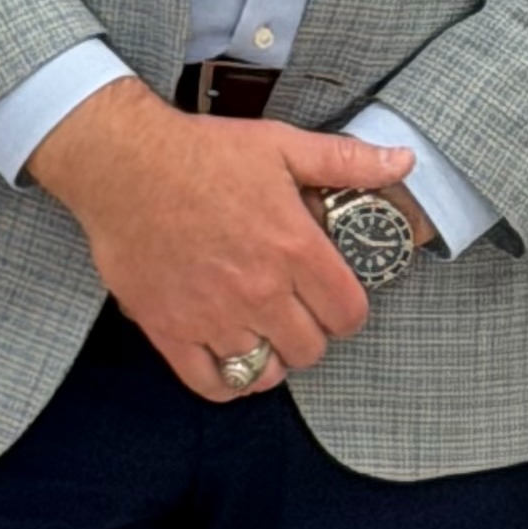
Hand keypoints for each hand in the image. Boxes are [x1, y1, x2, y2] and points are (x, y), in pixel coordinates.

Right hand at [27, 77, 418, 401]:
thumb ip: (347, 162)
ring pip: (265, 373)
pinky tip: (231, 358)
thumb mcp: (283, 145)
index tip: (334, 301)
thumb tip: (403, 161)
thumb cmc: (203, 152)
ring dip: (271, 359)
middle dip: (312, 335)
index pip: (348, 314)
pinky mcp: (170, 329)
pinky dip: (227, 381)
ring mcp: (213, 315)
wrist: (123, 164)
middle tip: (297, 314)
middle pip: (310, 349)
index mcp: (294, 248)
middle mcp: (259, 290)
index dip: (348, 312)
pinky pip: (211, 383)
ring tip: (265, 334)